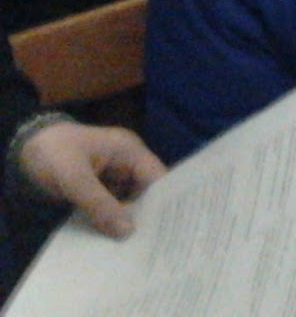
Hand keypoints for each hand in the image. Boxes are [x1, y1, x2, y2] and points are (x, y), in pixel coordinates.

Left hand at [16, 121, 165, 238]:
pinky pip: (113, 206)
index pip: (158, 177)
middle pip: (146, 191)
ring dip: (128, 220)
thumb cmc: (53, 154)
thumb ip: (99, 203)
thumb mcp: (74, 178)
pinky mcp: (100, 188)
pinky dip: (113, 221)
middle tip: (151, 245)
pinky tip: (114, 240)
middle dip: (147, 215)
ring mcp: (114, 175)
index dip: (165, 201)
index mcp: (130, 150)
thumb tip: (127, 232)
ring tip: (135, 248)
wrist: (23, 150)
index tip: (168, 230)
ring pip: (130, 201)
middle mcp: (127, 162)